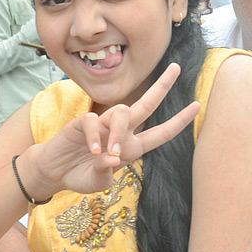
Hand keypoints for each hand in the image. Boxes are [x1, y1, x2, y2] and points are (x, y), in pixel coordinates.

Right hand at [21, 63, 200, 198]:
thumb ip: (105, 174)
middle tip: (176, 68)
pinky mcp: (82, 123)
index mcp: (132, 147)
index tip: (197, 106)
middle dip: (162, 87)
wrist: (54, 172)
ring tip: (108, 154)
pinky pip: (93, 121)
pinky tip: (93, 151)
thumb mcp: (98, 182)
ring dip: (118, 132)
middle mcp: (121, 131)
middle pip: (146, 105)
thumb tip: (111, 159)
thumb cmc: (81, 175)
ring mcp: (102, 125)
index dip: (179, 121)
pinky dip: (95, 136)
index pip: (161, 133)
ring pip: (121, 112)